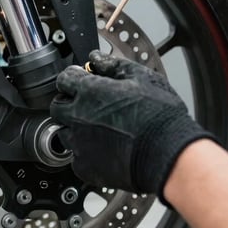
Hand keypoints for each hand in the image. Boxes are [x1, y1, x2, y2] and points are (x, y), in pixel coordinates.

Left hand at [51, 51, 214, 200]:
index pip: (64, 79)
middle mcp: (78, 117)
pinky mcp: (86, 168)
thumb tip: (96, 59)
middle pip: (58, 107)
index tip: (82, 81)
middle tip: (88, 105)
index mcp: (89, 92)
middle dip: (69, 103)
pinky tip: (103, 149)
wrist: (169, 153)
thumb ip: (113, 66)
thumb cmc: (160, 116)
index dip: (74, 78)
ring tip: (99, 129)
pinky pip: (76, 158)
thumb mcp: (142, 78)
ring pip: (64, 133)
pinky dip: (85, 154)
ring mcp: (80, 144)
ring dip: (75, 129)